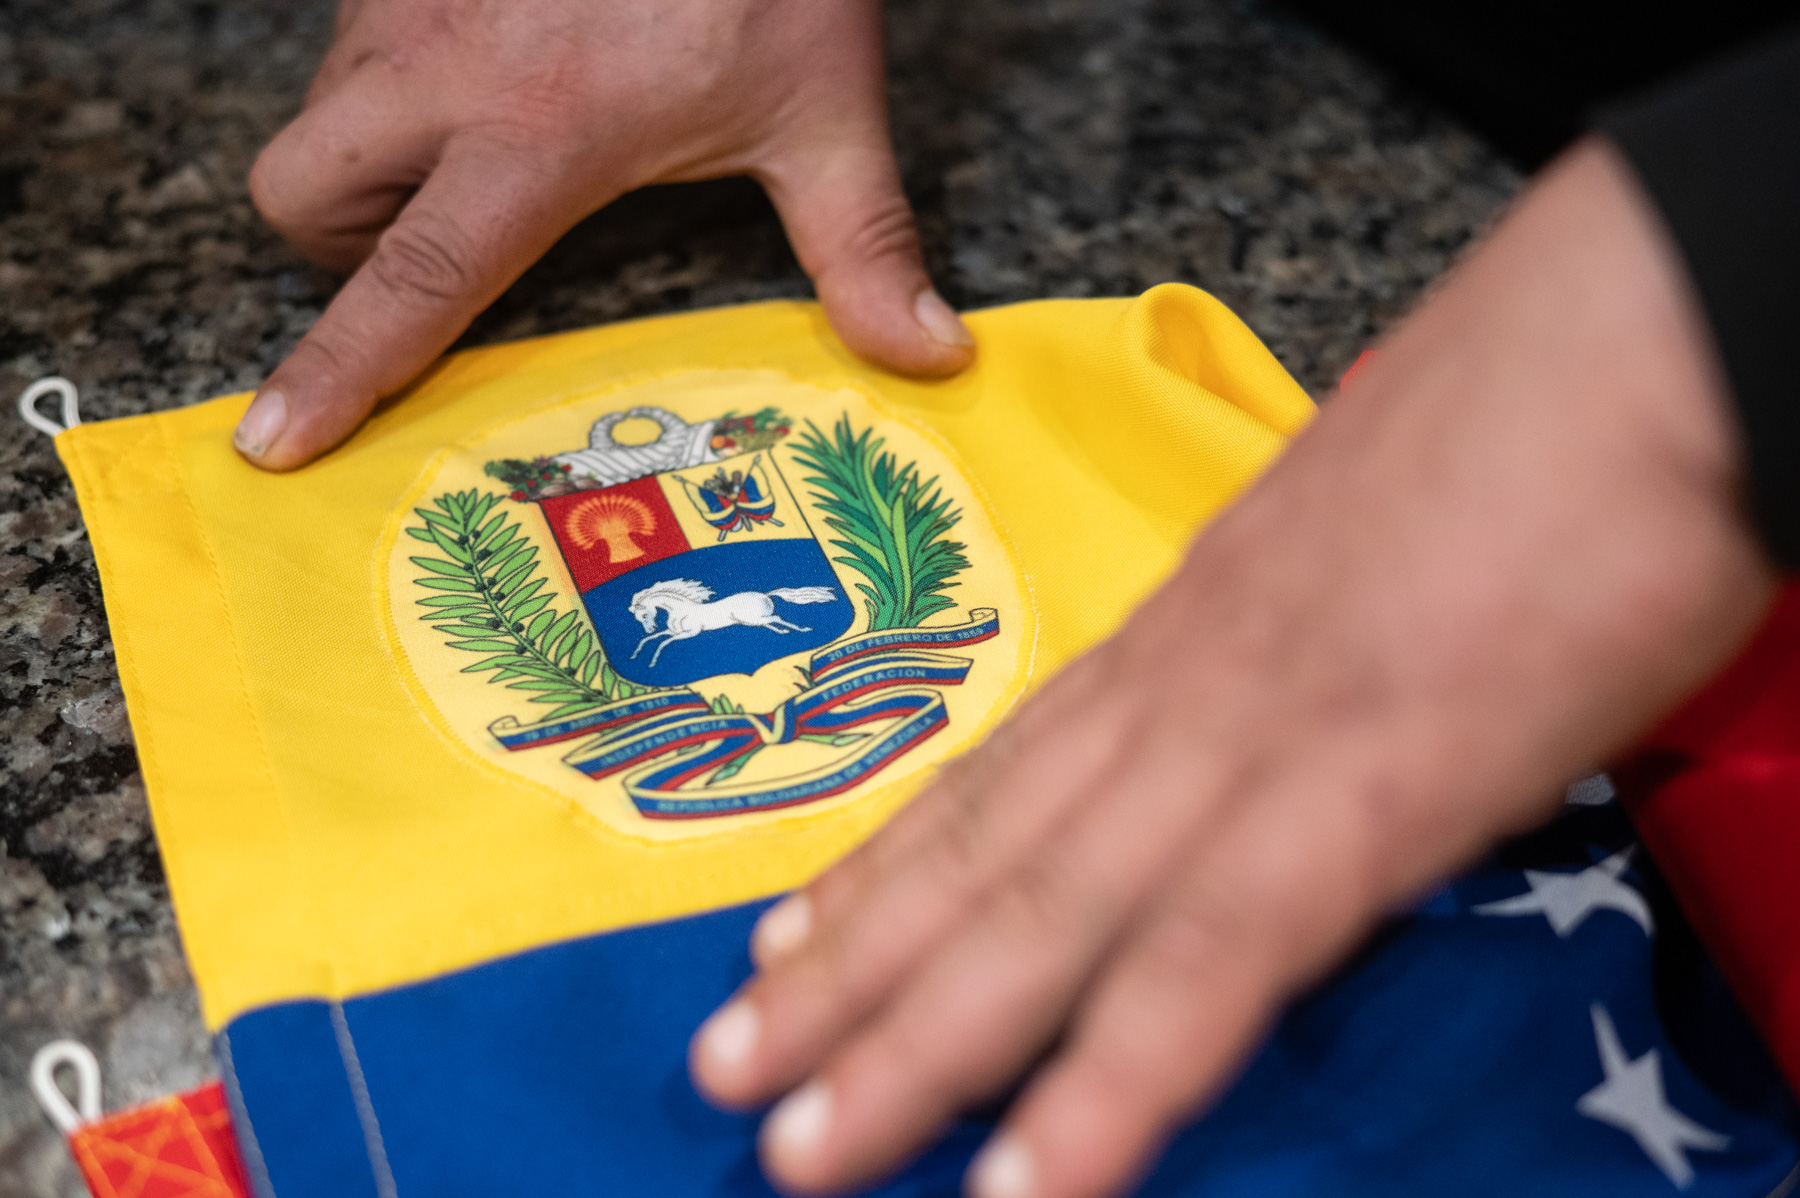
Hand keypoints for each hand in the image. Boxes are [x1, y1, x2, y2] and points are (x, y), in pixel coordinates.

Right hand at [236, 0, 972, 469]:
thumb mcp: (824, 112)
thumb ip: (863, 245)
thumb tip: (929, 357)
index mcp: (540, 130)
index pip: (415, 276)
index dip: (340, 370)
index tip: (273, 441)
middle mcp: (445, 64)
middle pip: (297, 190)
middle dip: (338, 243)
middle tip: (436, 243)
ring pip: (318, 109)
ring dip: (369, 156)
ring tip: (483, 150)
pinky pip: (350, 42)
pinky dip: (392, 82)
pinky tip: (495, 67)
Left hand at [686, 139, 1776, 1197]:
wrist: (1636, 335)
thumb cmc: (1531, 420)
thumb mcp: (1367, 543)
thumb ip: (1302, 638)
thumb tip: (1295, 694)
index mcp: (1190, 628)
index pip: (1008, 769)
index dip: (891, 863)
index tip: (788, 937)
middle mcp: (1182, 687)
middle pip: (986, 852)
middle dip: (849, 976)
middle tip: (727, 1069)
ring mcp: (1251, 740)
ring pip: (1043, 916)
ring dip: (913, 1045)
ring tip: (802, 1145)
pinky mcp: (1356, 796)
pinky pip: (1205, 966)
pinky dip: (1106, 1089)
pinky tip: (1025, 1189)